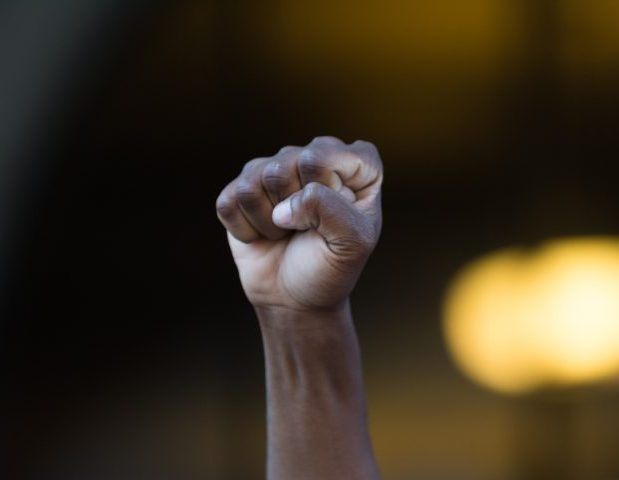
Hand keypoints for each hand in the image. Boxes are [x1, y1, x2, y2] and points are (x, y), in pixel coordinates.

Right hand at [216, 136, 382, 311]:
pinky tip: (263, 235)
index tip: (335, 220)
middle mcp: (314, 156)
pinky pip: (228, 202)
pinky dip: (245, 230)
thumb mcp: (352, 244)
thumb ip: (329, 210)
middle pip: (282, 167)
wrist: (297, 298)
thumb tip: (282, 208)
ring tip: (286, 232)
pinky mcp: (242, 187)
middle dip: (293, 211)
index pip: (320, 156)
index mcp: (355, 164)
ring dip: (267, 223)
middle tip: (306, 230)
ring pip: (251, 184)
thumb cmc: (331, 267)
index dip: (322, 192)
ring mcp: (276, 169)